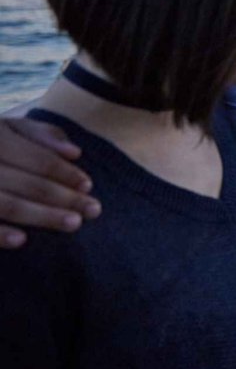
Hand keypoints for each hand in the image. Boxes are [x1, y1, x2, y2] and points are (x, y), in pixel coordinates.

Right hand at [0, 117, 97, 247]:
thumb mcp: (5, 126)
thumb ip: (39, 134)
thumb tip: (74, 152)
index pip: (37, 159)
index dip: (65, 173)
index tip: (89, 186)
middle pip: (27, 183)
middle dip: (63, 198)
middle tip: (94, 210)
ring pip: (6, 203)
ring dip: (40, 216)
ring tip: (73, 223)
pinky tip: (22, 241)